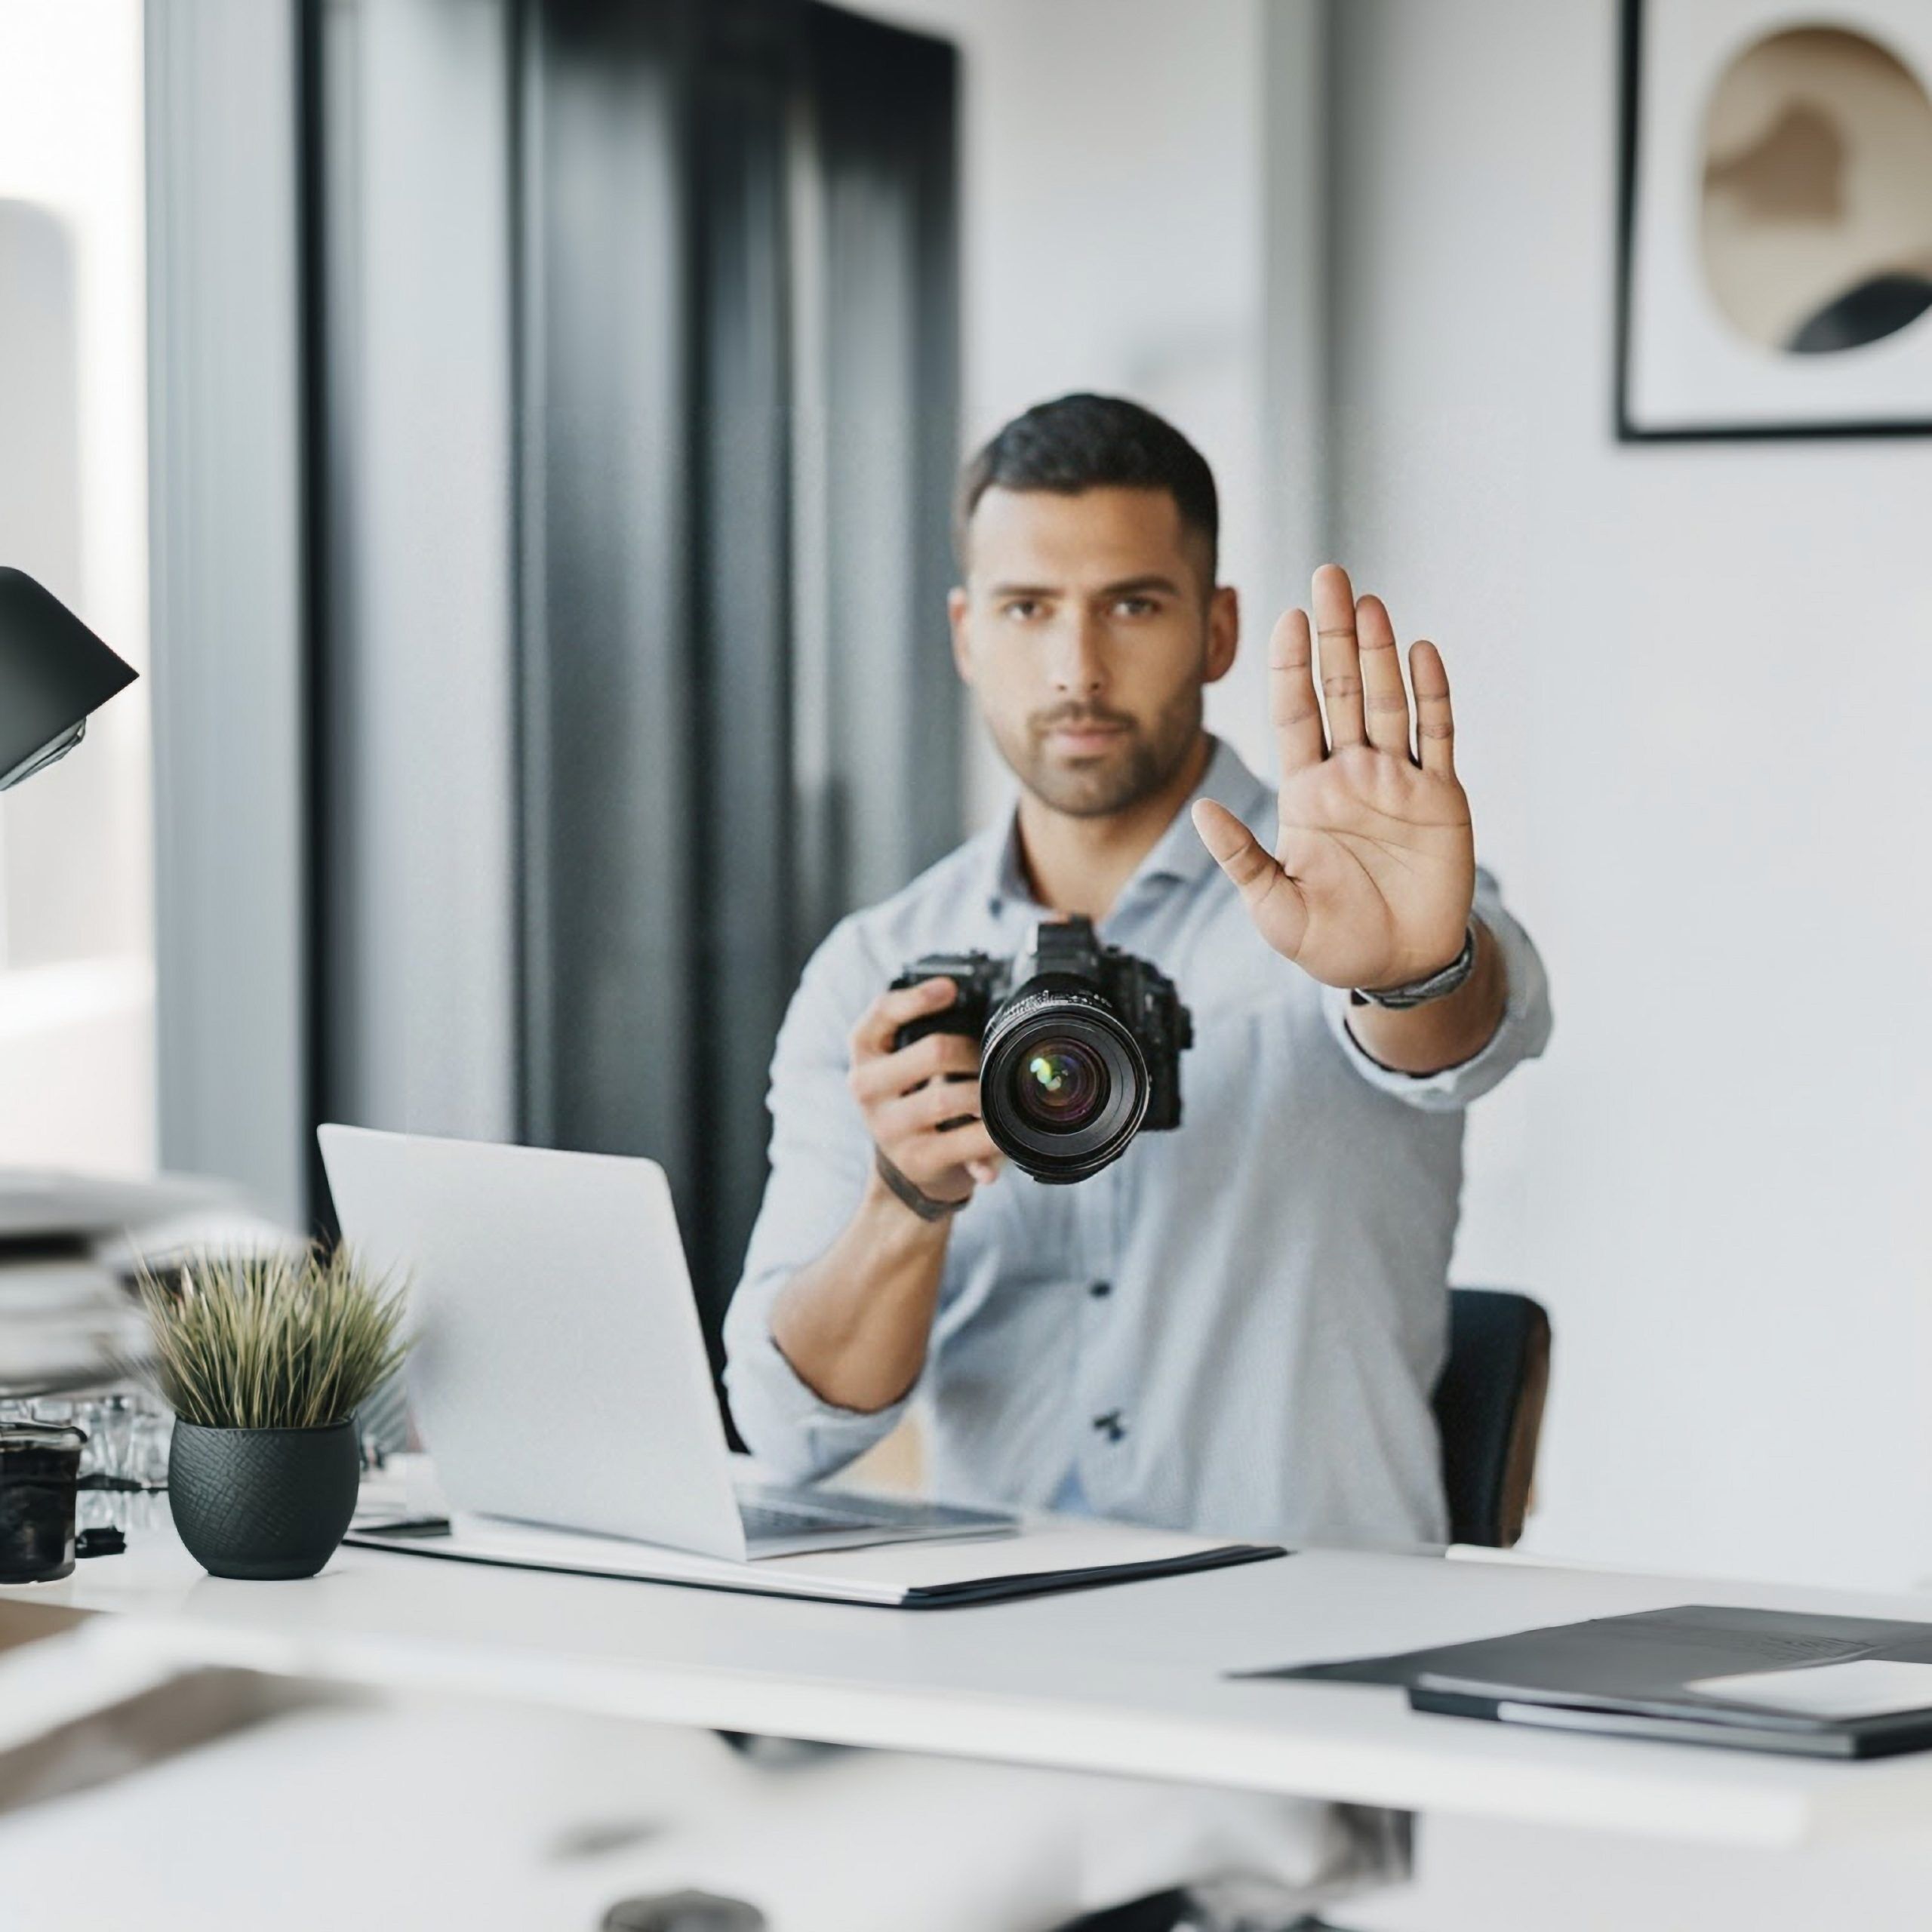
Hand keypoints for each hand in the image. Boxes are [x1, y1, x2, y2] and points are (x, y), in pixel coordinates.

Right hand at [848, 979, 1004, 1209]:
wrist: (905, 1167)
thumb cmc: (912, 1099)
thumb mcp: (902, 1064)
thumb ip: (921, 1033)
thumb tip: (961, 998)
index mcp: (864, 1052)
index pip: (882, 1012)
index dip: (918, 997)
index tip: (950, 988)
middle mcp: (867, 1087)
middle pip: (934, 1051)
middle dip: (973, 1050)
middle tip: (988, 1057)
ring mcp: (889, 1126)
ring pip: (950, 1097)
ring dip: (984, 1093)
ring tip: (997, 1094)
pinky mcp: (917, 1159)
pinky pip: (966, 1142)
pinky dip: (990, 1138)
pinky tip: (1001, 1137)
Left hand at [1192, 564, 1474, 991]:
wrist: (1397, 967)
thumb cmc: (1332, 939)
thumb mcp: (1275, 906)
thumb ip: (1242, 859)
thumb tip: (1200, 814)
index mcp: (1307, 792)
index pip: (1295, 715)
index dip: (1289, 669)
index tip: (1283, 621)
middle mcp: (1351, 774)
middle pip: (1340, 690)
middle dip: (1334, 636)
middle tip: (1328, 578)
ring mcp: (1397, 781)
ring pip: (1386, 701)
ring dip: (1379, 653)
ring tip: (1368, 604)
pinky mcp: (1440, 798)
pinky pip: (1437, 736)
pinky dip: (1431, 696)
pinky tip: (1422, 654)